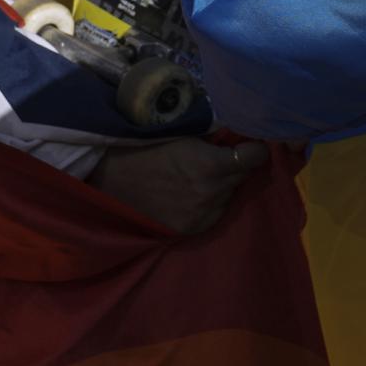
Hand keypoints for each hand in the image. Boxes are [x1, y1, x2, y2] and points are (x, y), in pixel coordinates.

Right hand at [92, 137, 269, 234]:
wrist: (110, 182)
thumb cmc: (146, 151)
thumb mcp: (185, 138)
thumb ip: (216, 142)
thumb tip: (242, 137)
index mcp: (210, 164)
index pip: (255, 157)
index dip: (254, 149)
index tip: (250, 145)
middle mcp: (211, 192)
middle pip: (243, 176)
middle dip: (237, 166)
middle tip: (219, 159)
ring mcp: (202, 214)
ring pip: (230, 195)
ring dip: (223, 186)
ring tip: (200, 178)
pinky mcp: (192, 228)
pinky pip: (215, 212)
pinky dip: (211, 203)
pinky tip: (192, 195)